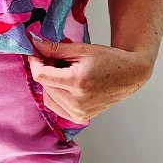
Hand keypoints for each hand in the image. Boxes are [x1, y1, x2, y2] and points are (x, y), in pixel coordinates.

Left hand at [27, 35, 152, 123]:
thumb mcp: (80, 48)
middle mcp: (77, 102)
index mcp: (77, 82)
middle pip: (44, 85)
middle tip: (57, 59)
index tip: (35, 51)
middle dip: (45, 70)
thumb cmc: (107, 59)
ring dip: (50, 83)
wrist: (128, 75)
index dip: (34, 62)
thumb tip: (33, 44)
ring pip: (47, 96)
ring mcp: (78, 113)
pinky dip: (56, 94)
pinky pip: (56, 105)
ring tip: (65, 72)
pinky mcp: (79, 118)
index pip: (41, 75)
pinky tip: (67, 84)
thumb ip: (54, 48)